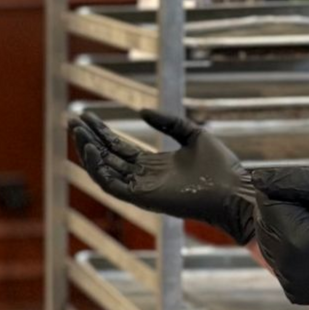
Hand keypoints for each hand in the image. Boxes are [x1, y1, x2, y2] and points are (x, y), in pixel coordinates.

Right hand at [68, 109, 259, 244]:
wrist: (236, 190)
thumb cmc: (222, 168)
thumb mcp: (194, 135)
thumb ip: (169, 123)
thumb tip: (142, 111)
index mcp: (154, 166)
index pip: (119, 149)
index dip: (102, 132)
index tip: (87, 116)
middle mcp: (143, 178)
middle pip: (107, 157)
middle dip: (88, 139)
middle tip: (72, 120)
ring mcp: (141, 189)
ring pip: (104, 170)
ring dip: (88, 151)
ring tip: (77, 131)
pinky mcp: (142, 198)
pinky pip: (110, 184)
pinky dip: (96, 167)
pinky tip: (89, 148)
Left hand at [251, 168, 308, 309]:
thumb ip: (295, 180)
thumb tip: (258, 178)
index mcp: (295, 242)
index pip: (267, 201)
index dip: (293, 191)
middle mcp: (288, 268)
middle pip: (264, 221)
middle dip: (288, 209)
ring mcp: (292, 284)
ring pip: (270, 240)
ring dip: (289, 228)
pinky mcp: (299, 293)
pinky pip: (282, 261)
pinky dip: (294, 248)